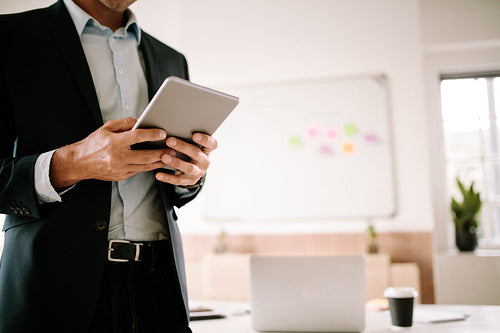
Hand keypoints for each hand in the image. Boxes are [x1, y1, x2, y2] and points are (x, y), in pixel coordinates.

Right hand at [50, 117, 172, 189]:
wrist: (80, 163)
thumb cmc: (94, 143)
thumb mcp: (106, 128)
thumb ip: (124, 123)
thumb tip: (141, 120)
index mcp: (113, 143)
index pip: (136, 137)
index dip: (151, 134)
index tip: (162, 133)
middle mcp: (117, 157)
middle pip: (145, 155)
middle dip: (161, 152)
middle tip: (173, 149)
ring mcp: (120, 169)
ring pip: (145, 166)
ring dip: (160, 162)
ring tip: (171, 157)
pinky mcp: (122, 176)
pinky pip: (140, 171)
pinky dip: (151, 167)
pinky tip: (159, 162)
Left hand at [155, 133, 217, 185]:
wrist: (191, 171)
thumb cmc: (188, 152)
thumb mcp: (192, 145)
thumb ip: (186, 138)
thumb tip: (171, 126)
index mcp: (207, 151)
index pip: (212, 144)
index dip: (205, 140)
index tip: (194, 135)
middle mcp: (205, 162)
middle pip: (196, 153)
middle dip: (182, 147)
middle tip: (169, 141)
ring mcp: (198, 172)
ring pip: (188, 168)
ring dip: (176, 162)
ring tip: (164, 157)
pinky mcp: (189, 181)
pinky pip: (178, 180)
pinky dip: (167, 177)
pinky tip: (158, 174)